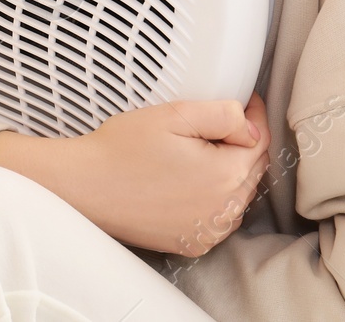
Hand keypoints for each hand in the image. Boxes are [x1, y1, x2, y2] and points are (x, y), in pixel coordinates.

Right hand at [0, 91, 269, 257]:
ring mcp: (208, 231)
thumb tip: (251, 126)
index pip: (260, 141)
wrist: (84, 187)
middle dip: (244, 143)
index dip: (255, 116)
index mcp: (225, 175)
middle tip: (222, 121)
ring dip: (232, 172)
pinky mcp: (191, 243)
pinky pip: (219, 218)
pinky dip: (215, 199)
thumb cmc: (121, 149)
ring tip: (204, 149)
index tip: (246, 101)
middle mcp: (223, 210)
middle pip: (252, 169)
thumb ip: (223, 115)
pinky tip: (193, 182)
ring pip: (239, 195)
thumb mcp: (174, 115)